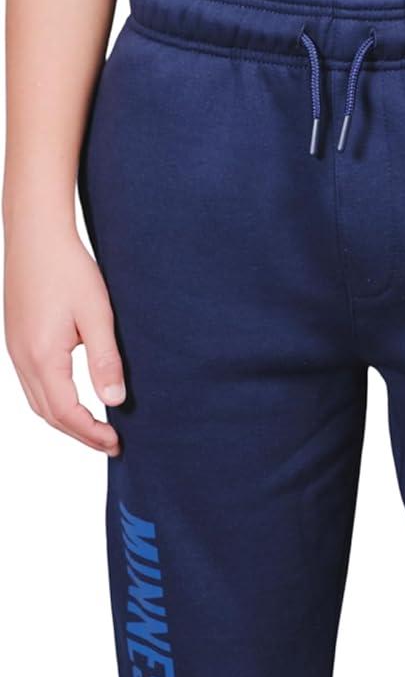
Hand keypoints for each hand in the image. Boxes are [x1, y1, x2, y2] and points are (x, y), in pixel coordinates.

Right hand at [4, 221, 123, 453]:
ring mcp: (15, 350)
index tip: (117, 441)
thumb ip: (106, 361)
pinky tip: (72, 400)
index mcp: (43, 356)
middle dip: (80, 434)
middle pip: (49, 415)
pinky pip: (31, 385)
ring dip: (65, 421)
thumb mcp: (97, 314)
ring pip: (38, 402)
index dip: (92, 433)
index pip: (67, 413)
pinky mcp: (16, 340)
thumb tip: (114, 402)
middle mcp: (22, 358)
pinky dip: (52, 402)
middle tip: (110, 443)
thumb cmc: (68, 267)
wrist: (35, 233)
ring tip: (94, 428)